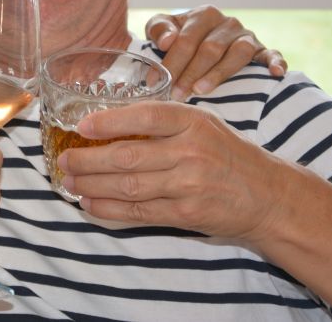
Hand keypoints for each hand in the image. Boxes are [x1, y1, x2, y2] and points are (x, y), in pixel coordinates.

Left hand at [57, 101, 292, 241]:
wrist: (268, 195)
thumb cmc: (226, 153)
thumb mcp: (202, 124)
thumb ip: (162, 120)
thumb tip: (106, 120)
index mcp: (192, 121)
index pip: (146, 116)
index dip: (110, 121)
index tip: (82, 126)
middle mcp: (190, 151)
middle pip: (128, 155)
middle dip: (88, 160)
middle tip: (64, 160)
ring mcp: (189, 184)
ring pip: (128, 185)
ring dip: (92, 186)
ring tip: (69, 182)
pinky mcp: (187, 214)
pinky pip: (139, 212)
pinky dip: (110, 209)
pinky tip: (90, 204)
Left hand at [145, 5, 286, 100]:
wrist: (204, 43)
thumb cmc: (179, 38)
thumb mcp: (162, 29)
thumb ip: (159, 29)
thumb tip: (167, 41)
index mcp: (203, 15)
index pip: (186, 39)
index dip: (171, 62)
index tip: (156, 83)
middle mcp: (228, 23)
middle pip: (210, 48)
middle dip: (190, 73)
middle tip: (176, 94)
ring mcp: (247, 37)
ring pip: (238, 53)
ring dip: (219, 74)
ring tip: (201, 91)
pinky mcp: (262, 51)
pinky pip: (272, 54)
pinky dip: (276, 62)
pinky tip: (275, 73)